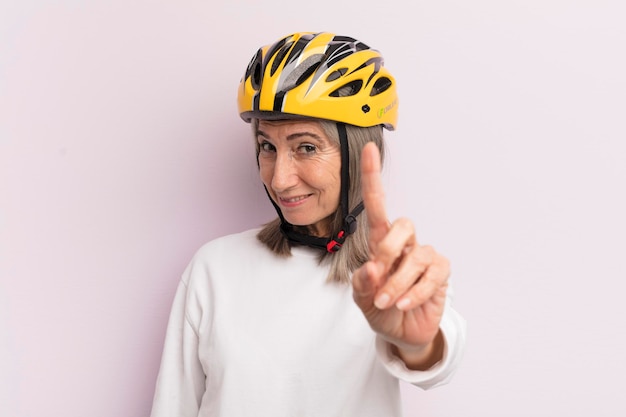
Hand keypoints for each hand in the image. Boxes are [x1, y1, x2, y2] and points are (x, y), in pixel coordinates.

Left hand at [352, 142, 449, 368]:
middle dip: (388, 251)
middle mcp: (405, 244)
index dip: (373, 177)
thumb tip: (373, 268)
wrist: (402, 333)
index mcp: (382, 242)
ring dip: (398, 282)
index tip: (369, 149)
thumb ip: (362, 283)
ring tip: (388, 302)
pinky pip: (432, 274)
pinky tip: (405, 304)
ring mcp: (424, 256)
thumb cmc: (381, 309)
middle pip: (403, 224)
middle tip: (378, 280)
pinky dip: (415, 292)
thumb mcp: (362, 298)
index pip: (378, 205)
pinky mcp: (441, 272)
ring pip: (417, 254)